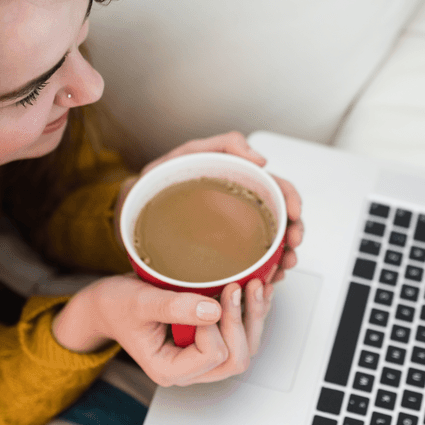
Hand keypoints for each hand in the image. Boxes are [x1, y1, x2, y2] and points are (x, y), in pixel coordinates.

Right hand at [71, 273, 274, 386]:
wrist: (108, 304)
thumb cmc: (118, 305)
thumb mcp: (141, 302)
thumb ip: (174, 308)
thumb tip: (213, 311)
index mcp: (169, 369)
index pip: (212, 354)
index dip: (216, 325)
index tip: (207, 298)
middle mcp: (190, 370)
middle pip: (235, 359)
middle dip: (240, 322)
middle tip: (236, 287)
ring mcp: (202, 359)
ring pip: (244, 349)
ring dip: (252, 317)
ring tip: (255, 285)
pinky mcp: (209, 343)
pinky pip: (242, 336)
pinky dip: (252, 313)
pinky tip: (257, 290)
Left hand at [112, 131, 303, 282]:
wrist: (128, 211)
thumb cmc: (155, 181)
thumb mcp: (187, 155)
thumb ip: (224, 145)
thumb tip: (262, 160)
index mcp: (239, 182)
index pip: (278, 188)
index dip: (293, 201)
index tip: (295, 217)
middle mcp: (241, 208)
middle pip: (282, 220)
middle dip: (294, 236)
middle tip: (291, 252)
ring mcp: (234, 232)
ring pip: (272, 244)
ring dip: (284, 258)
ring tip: (281, 270)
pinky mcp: (222, 255)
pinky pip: (250, 264)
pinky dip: (263, 272)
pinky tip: (265, 279)